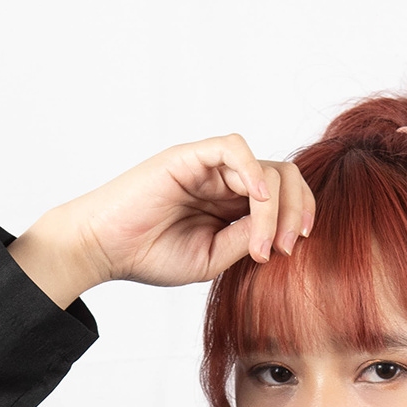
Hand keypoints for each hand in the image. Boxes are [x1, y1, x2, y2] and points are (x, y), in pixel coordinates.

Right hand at [9, 137, 314, 305]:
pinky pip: (233, 148)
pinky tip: (257, 202)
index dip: (300, 216)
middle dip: (296, 211)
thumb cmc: (151, 255)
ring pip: (264, 168)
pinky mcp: (190, 156)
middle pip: (284, 176)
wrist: (107, 248)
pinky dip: (252, 170)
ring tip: (264, 246)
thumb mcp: (212, 258)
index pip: (284, 198)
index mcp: (233, 206)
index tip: (295, 251)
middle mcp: (226, 182)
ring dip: (276, 208)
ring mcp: (209, 167)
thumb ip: (245, 241)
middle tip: (288, 248)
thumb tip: (280, 232)